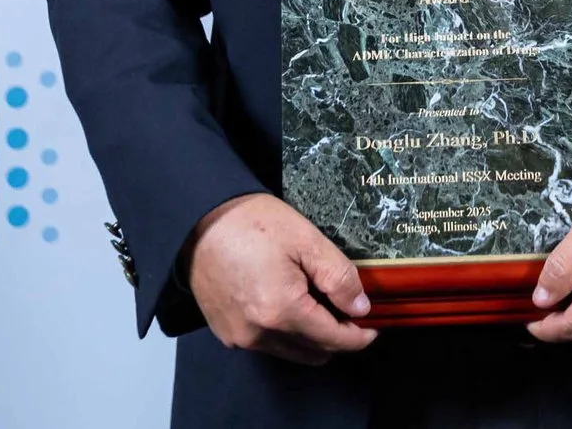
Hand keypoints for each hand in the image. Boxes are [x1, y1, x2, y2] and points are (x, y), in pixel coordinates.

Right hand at [186, 192, 378, 364]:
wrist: (199, 218)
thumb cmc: (253, 223)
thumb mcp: (306, 240)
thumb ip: (338, 276)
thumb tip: (361, 307)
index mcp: (282, 312)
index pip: (333, 340)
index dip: (358, 337)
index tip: (373, 326)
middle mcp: (259, 335)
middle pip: (313, 352)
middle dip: (336, 338)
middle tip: (348, 312)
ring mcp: (239, 338)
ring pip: (291, 352)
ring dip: (310, 338)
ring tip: (318, 306)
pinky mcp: (225, 333)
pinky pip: (267, 345)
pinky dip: (284, 334)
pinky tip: (288, 306)